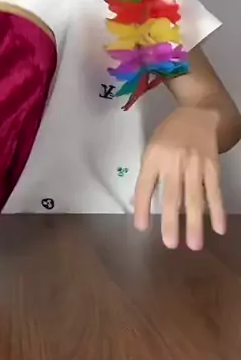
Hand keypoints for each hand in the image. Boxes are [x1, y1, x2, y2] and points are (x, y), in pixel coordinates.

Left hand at [134, 107, 225, 249]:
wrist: (198, 115)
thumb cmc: (170, 136)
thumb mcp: (152, 148)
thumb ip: (149, 174)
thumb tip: (141, 206)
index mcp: (154, 156)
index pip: (145, 184)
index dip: (142, 206)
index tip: (141, 228)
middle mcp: (174, 161)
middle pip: (172, 195)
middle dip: (172, 221)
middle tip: (170, 244)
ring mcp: (195, 164)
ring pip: (195, 197)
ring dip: (195, 223)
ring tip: (194, 244)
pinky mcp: (213, 167)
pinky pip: (215, 192)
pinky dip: (217, 211)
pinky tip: (219, 228)